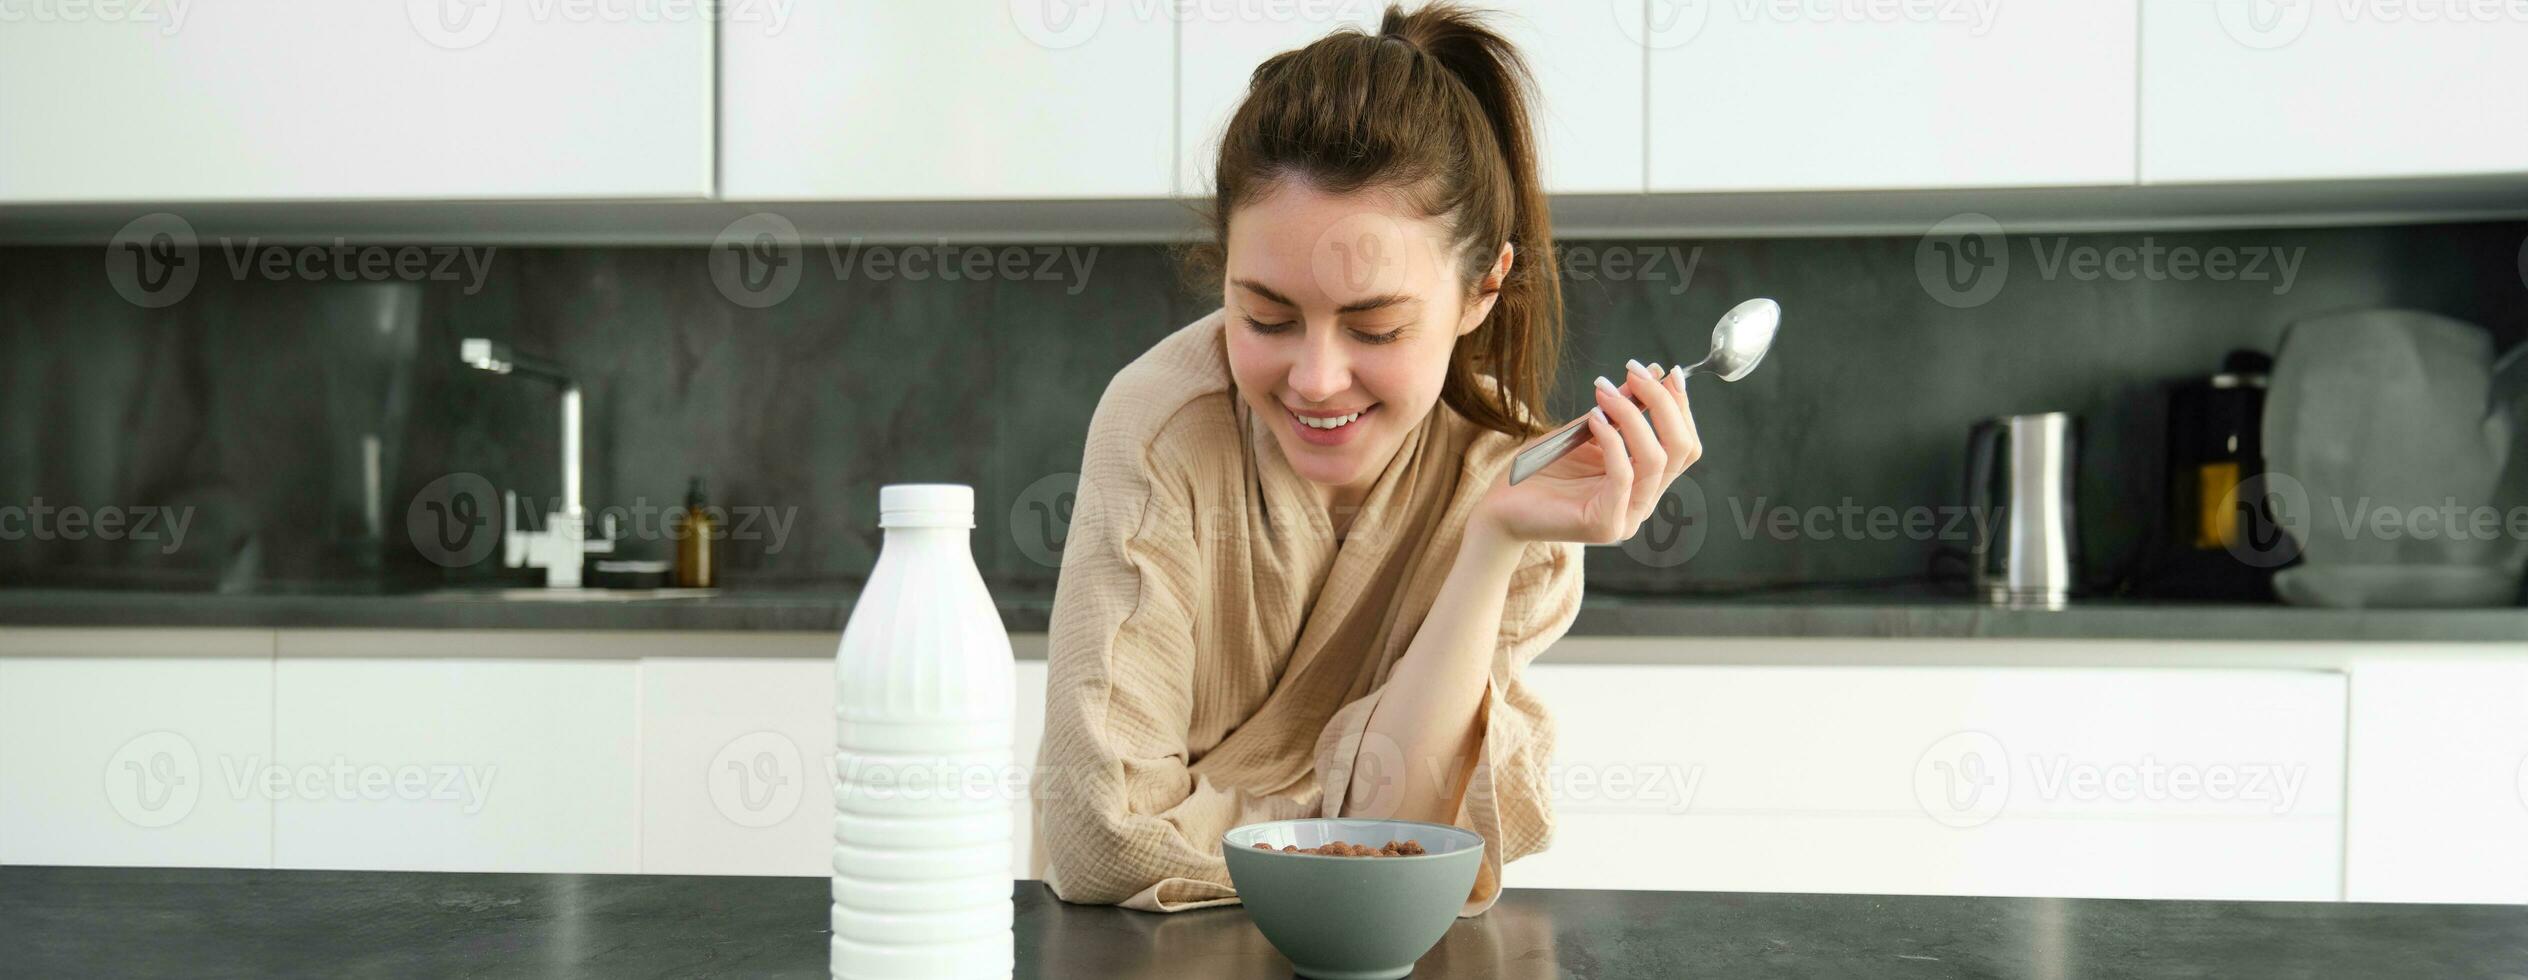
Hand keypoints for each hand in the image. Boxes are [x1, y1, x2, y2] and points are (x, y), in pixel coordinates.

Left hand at [1476, 359, 1701, 545]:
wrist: (1502, 506)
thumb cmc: (1542, 469)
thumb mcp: (1588, 429)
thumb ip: (1620, 409)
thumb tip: (1653, 373)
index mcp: (1645, 482)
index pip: (1685, 445)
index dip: (1680, 406)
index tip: (1663, 371)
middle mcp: (1643, 502)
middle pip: (1680, 450)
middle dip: (1663, 403)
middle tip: (1634, 372)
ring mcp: (1627, 517)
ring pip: (1655, 460)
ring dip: (1633, 416)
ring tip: (1604, 391)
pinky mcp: (1605, 525)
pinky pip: (1623, 475)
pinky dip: (1613, 439)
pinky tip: (1594, 417)